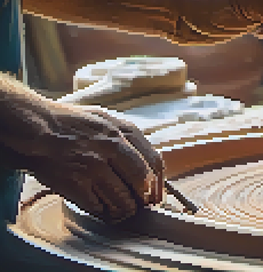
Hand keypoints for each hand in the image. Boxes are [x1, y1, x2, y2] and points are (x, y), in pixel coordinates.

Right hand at [5, 103, 163, 223]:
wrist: (35, 127)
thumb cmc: (70, 123)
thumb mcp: (105, 119)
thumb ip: (127, 137)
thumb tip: (149, 161)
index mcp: (123, 131)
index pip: (154, 162)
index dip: (158, 183)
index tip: (155, 193)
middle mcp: (112, 147)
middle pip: (142, 182)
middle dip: (144, 198)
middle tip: (141, 205)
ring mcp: (93, 165)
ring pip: (122, 198)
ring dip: (124, 209)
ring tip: (122, 210)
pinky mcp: (75, 182)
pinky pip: (98, 206)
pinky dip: (103, 212)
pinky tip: (102, 209)